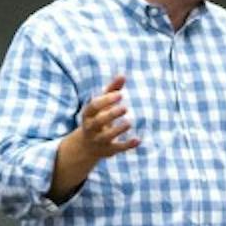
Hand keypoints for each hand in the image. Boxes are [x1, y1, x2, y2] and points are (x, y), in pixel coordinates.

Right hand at [49, 75, 137, 201]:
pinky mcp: (108, 150)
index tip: (121, 94)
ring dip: (117, 130)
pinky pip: (117, 148)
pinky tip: (138, 140)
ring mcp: (99, 140)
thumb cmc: (98, 118)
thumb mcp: (102, 105)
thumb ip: (112, 90)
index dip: (106, 100)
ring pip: (106, 137)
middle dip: (110, 115)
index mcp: (88, 114)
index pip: (94, 107)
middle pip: (98, 122)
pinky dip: (127, 145)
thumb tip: (123, 75)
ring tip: (129, 122)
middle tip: (125, 108)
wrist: (87, 146)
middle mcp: (91, 128)